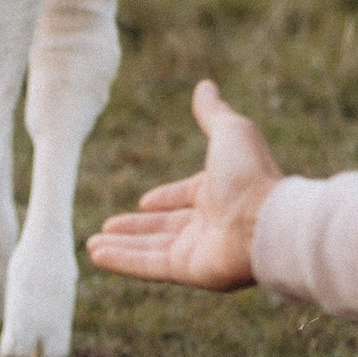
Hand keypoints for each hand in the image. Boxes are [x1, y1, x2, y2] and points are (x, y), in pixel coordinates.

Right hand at [86, 80, 282, 292]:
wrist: (266, 220)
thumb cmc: (251, 175)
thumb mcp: (229, 131)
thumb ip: (212, 113)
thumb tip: (205, 85)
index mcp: (221, 193)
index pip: (186, 197)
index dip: (165, 199)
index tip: (143, 202)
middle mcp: (211, 224)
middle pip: (165, 227)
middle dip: (135, 228)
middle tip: (107, 227)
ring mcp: (200, 251)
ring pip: (152, 249)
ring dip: (121, 247)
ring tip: (91, 245)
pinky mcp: (189, 271)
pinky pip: (149, 266)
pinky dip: (123, 262)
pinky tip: (96, 256)